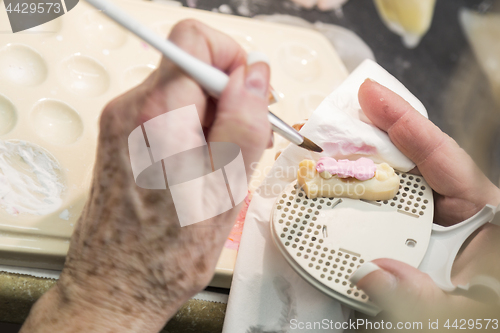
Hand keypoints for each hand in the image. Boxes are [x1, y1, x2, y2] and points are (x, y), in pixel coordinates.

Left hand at [21, 19, 270, 332]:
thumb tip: (256, 75)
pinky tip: (201, 171)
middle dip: (228, 101)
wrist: (118, 286)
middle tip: (242, 145)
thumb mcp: (225, 185)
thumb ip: (245, 121)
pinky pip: (169, 118)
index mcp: (158, 112)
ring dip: (214, 122)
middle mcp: (132, 110)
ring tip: (221, 167)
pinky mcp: (124, 141)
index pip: (195, 40)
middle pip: (193, 70)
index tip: (248, 97)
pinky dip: (194, 135)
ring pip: (184, 96)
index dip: (232, 60)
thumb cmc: (165, 251)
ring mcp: (124, 125)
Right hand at [349, 79, 499, 324]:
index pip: (443, 155)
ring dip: (358, 162)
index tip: (371, 96)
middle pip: (411, 158)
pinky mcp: (411, 232)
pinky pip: (381, 204)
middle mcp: (455, 208)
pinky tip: (333, 184)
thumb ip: (422, 296)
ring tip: (323, 146)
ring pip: (392, 179)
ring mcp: (430, 218)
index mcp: (482, 213)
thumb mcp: (460, 312)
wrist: (477, 323)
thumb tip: (371, 272)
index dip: (405, 121)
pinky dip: (356, 192)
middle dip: (371, 135)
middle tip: (331, 119)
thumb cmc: (483, 315)